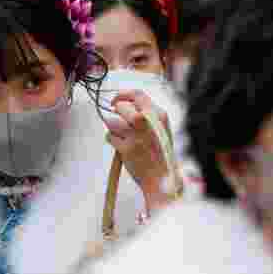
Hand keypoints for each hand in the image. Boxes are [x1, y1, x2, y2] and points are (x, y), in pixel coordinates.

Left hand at [104, 90, 172, 212]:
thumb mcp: (161, 129)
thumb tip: (121, 104)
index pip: (137, 95)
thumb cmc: (159, 153)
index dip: (122, 95)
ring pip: (112, 122)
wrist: (162, 178)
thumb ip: (146, 115)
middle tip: (118, 122)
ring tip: (124, 139)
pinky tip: (123, 149)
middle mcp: (148, 123)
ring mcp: (137, 136)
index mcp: (159, 115)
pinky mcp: (127, 149)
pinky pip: (110, 137)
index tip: (115, 101)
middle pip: (121, 107)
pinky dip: (113, 141)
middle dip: (115, 113)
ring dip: (113, 129)